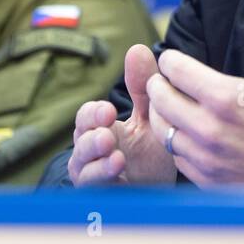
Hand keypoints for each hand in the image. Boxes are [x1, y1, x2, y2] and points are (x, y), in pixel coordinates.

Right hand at [67, 45, 176, 185]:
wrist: (163, 191)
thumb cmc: (150, 152)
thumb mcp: (150, 116)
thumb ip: (143, 87)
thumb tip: (137, 48)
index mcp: (100, 128)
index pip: (87, 115)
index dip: (94, 112)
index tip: (109, 110)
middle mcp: (90, 150)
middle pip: (79, 136)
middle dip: (91, 130)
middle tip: (108, 128)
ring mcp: (92, 173)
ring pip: (81, 162)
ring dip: (95, 154)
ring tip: (115, 151)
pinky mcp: (99, 194)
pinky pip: (92, 185)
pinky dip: (102, 175)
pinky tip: (118, 166)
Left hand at [147, 0, 243, 184]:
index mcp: (226, 97)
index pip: (173, 69)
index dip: (171, 59)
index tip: (174, 59)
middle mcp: (209, 129)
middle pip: (160, 98)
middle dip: (159, 84)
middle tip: (167, 79)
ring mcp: (207, 158)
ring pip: (163, 130)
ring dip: (164, 114)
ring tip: (175, 104)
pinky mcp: (208, 180)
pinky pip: (176, 157)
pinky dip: (177, 142)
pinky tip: (190, 133)